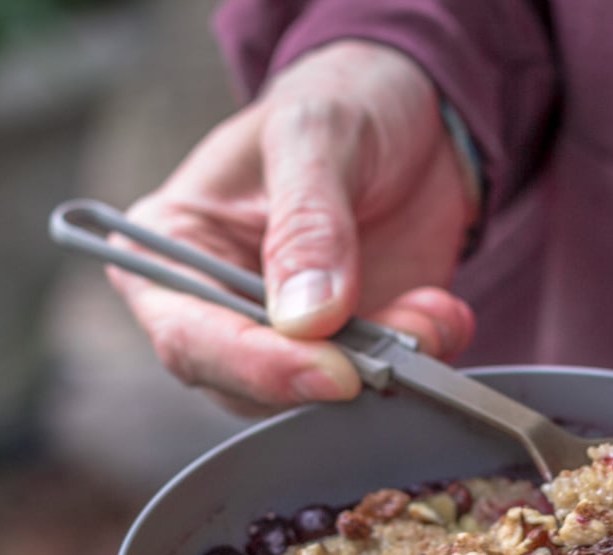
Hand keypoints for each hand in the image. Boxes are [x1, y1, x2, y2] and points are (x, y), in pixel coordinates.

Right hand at [109, 40, 477, 413]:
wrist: (421, 109)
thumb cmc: (343, 100)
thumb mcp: (317, 135)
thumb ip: (306, 223)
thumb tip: (304, 318)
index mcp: (169, 252)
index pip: (188, 337)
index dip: (255, 366)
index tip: (330, 371)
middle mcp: (216, 307)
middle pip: (248, 388)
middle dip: (331, 373)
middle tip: (398, 344)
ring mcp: (285, 335)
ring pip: (317, 397)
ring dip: (386, 367)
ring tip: (431, 311)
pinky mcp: (350, 346)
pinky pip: (378, 384)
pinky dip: (419, 357)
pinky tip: (443, 313)